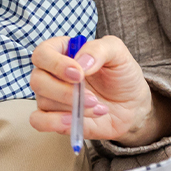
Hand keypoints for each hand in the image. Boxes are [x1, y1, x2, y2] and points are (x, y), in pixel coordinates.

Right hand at [27, 35, 170, 146]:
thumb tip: (79, 64)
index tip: (79, 74)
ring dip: (71, 106)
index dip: (55, 64)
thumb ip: (98, 49)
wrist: (133, 105)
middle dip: (64, 91)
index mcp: (63, 52)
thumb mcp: (117, 53)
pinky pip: (38, 121)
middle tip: (91, 97)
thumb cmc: (122, 75)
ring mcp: (52, 97)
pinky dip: (53, 122)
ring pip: (42, 100)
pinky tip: (74, 120)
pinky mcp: (55, 118)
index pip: (42, 53)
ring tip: (96, 106)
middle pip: (37, 79)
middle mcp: (52, 74)